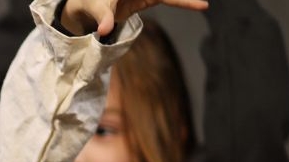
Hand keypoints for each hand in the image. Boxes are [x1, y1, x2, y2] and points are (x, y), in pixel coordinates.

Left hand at [61, 0, 207, 35]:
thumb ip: (102, 17)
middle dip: (179, 0)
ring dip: (183, 0)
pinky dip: (182, 2)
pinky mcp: (146, 0)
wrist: (85, 7)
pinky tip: (199, 4)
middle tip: (202, 3)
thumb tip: (104, 31)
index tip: (193, 1)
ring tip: (203, 4)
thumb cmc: (89, 3)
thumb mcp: (95, 8)